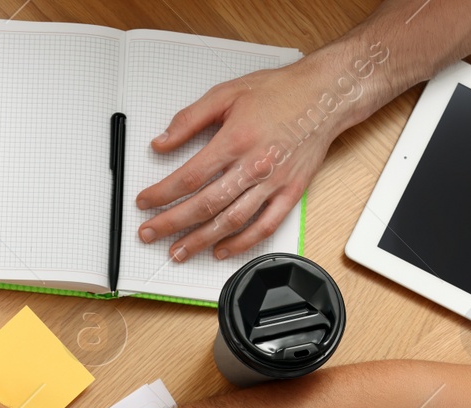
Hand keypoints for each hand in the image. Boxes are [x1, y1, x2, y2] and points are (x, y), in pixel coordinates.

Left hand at [136, 56, 350, 261]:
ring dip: (201, 241)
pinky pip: (264, 227)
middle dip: (172, 224)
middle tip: (149, 234)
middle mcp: (254, 165)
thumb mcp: (226, 93)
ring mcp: (274, 183)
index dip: (162, 194)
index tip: (144, 203)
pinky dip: (241, 244)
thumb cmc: (279, 92)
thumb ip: (189, 119)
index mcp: (235, 140)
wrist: (325, 95)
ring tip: (177, 251)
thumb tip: (161, 143)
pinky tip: (221, 251)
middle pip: (205, 205)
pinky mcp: (291, 193)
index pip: (189, 177)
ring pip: (231, 222)